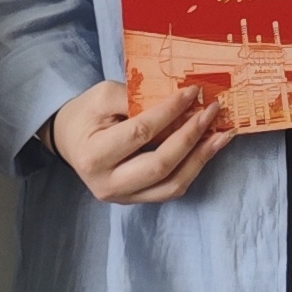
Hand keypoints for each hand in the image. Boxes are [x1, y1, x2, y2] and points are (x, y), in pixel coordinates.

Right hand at [51, 80, 233, 204]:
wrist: (69, 140)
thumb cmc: (86, 114)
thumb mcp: (102, 96)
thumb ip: (135, 97)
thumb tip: (180, 100)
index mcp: (94, 156)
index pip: (140, 133)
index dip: (170, 112)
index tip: (193, 91)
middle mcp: (108, 184)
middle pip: (160, 165)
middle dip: (191, 136)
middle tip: (211, 111)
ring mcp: (124, 197)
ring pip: (172, 184)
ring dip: (201, 157)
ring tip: (222, 134)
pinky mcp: (137, 199)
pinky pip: (171, 189)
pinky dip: (194, 168)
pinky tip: (209, 148)